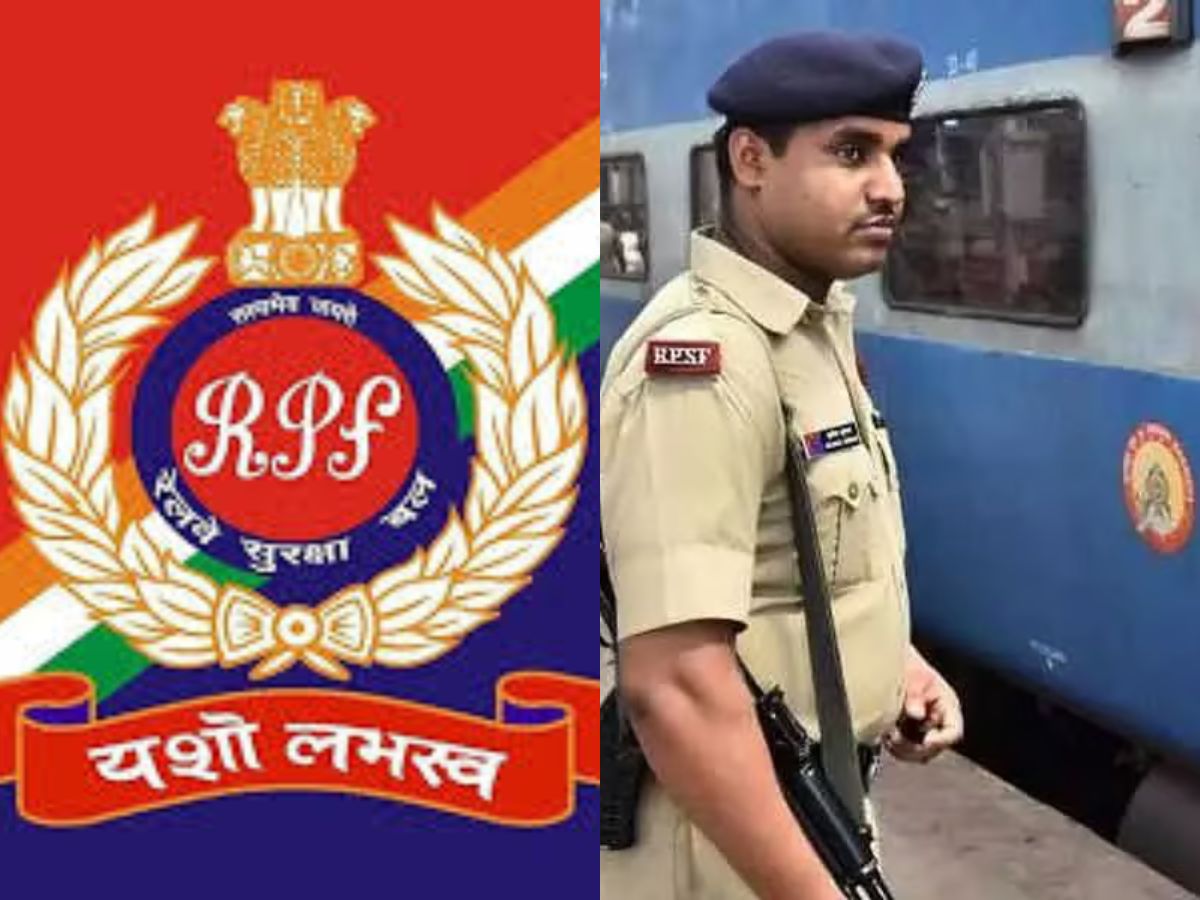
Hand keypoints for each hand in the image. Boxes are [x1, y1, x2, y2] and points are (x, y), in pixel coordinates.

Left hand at [884, 647, 963, 762]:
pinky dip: (896, 748)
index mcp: (947, 707)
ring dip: (903, 750)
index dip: (941, 740)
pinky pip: (907, 751)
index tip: (925, 741)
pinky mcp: (911, 735)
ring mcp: (926, 730)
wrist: (894, 664)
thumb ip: (915, 695)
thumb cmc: (909, 668)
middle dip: (915, 747)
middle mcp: (939, 722)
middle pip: (935, 749)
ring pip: (920, 754)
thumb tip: (916, 713)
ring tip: (888, 736)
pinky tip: (885, 736)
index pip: (953, 732)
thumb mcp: (914, 677)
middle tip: (895, 738)